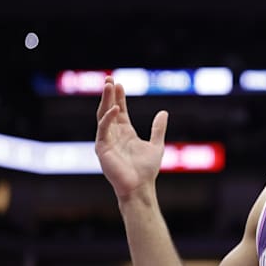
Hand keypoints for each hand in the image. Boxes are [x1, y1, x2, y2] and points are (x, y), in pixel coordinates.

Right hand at [95, 76, 167, 200]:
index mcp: (125, 133)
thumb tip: (163, 112)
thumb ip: (158, 129)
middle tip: (109, 78)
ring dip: (105, 100)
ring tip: (108, 85)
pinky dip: (109, 118)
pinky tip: (116, 108)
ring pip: (103, 115)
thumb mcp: (156, 144)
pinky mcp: (102, 148)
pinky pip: (103, 129)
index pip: (120, 111)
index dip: (119, 97)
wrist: (140, 186)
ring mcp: (106, 141)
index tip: (119, 83)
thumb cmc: (147, 170)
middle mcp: (114, 135)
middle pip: (109, 109)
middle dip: (108, 94)